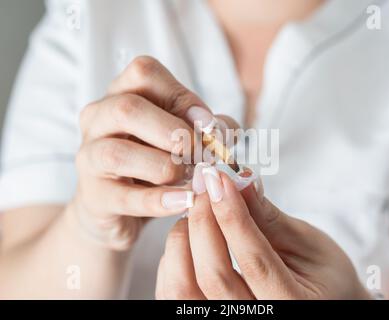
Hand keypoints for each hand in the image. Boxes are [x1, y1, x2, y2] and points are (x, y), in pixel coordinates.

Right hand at [69, 56, 225, 250]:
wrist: (119, 207)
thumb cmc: (154, 163)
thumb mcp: (184, 137)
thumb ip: (208, 129)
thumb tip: (218, 131)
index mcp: (120, 94)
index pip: (144, 72)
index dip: (182, 95)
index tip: (208, 125)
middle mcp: (98, 120)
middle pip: (127, 108)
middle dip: (175, 132)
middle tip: (201, 154)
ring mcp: (89, 158)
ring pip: (118, 153)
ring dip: (166, 166)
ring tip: (191, 178)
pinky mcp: (95, 197)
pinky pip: (125, 197)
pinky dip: (161, 201)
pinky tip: (187, 201)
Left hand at [156, 164, 370, 298]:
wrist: (326, 303)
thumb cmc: (325, 278)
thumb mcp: (309, 244)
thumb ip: (270, 218)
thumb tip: (240, 181)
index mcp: (294, 306)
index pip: (254, 260)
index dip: (232, 216)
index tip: (220, 180)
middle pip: (213, 275)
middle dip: (203, 222)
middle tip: (206, 187)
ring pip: (184, 289)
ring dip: (183, 241)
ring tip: (198, 213)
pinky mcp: (209, 317)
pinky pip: (175, 294)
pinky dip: (174, 260)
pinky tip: (190, 238)